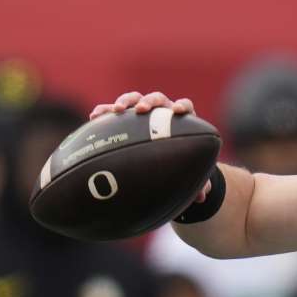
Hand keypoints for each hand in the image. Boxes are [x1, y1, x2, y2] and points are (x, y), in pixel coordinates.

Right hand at [90, 91, 210, 202]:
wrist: (164, 157)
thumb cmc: (180, 162)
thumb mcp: (188, 171)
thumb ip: (198, 183)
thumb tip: (201, 197)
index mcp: (181, 120)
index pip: (185, 106)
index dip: (182, 106)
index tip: (177, 111)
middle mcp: (162, 111)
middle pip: (158, 99)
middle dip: (150, 102)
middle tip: (142, 110)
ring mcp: (143, 112)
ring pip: (135, 99)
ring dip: (126, 101)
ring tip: (116, 110)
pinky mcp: (125, 117)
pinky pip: (113, 110)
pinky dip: (105, 110)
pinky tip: (94, 116)